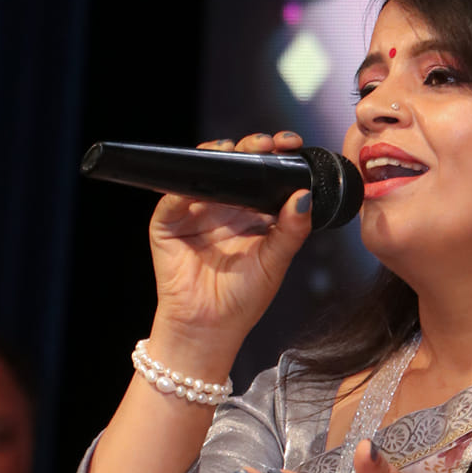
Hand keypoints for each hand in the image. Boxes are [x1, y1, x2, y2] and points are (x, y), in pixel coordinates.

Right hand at [147, 130, 315, 361]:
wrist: (209, 329)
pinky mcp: (168, 222)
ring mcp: (194, 211)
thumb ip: (291, 230)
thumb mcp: (275, 262)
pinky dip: (184, 187)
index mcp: (250, 213)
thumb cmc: (243, 300)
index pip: (263, 175)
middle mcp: (223, 207)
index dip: (276, 157)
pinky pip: (174, 196)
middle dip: (251, 148)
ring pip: (204, 172)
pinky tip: (200, 181)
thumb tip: (304, 196)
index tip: (292, 144)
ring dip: (218, 157)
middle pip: (234, 165)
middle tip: (267, 144)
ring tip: (235, 150)